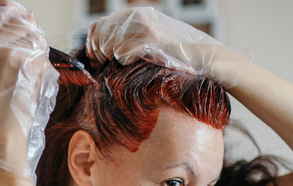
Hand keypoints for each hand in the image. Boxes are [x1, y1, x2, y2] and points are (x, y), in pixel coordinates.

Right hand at [0, 0, 58, 181]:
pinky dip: (45, 68)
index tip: (24, 18)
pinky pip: (46, 56)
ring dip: (40, 52)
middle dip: (33, 33)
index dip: (17, 12)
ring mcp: (15, 51)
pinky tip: (34, 84)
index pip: (2, 8)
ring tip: (29, 75)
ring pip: (39, 37)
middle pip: (25, 20)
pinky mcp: (33, 64)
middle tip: (31, 54)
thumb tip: (20, 36)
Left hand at [85, 7, 251, 87]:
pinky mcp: (149, 43)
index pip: (97, 25)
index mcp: (134, 14)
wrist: (201, 56)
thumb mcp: (149, 36)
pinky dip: (123, 62)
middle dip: (97, 53)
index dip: (91, 42)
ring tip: (118, 64)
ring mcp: (142, 29)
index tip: (94, 57)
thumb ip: (127, 36)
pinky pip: (122, 54)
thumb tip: (101, 46)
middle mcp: (136, 17)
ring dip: (110, 58)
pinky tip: (133, 63)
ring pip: (109, 45)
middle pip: (100, 36)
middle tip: (102, 65)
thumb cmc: (174, 51)